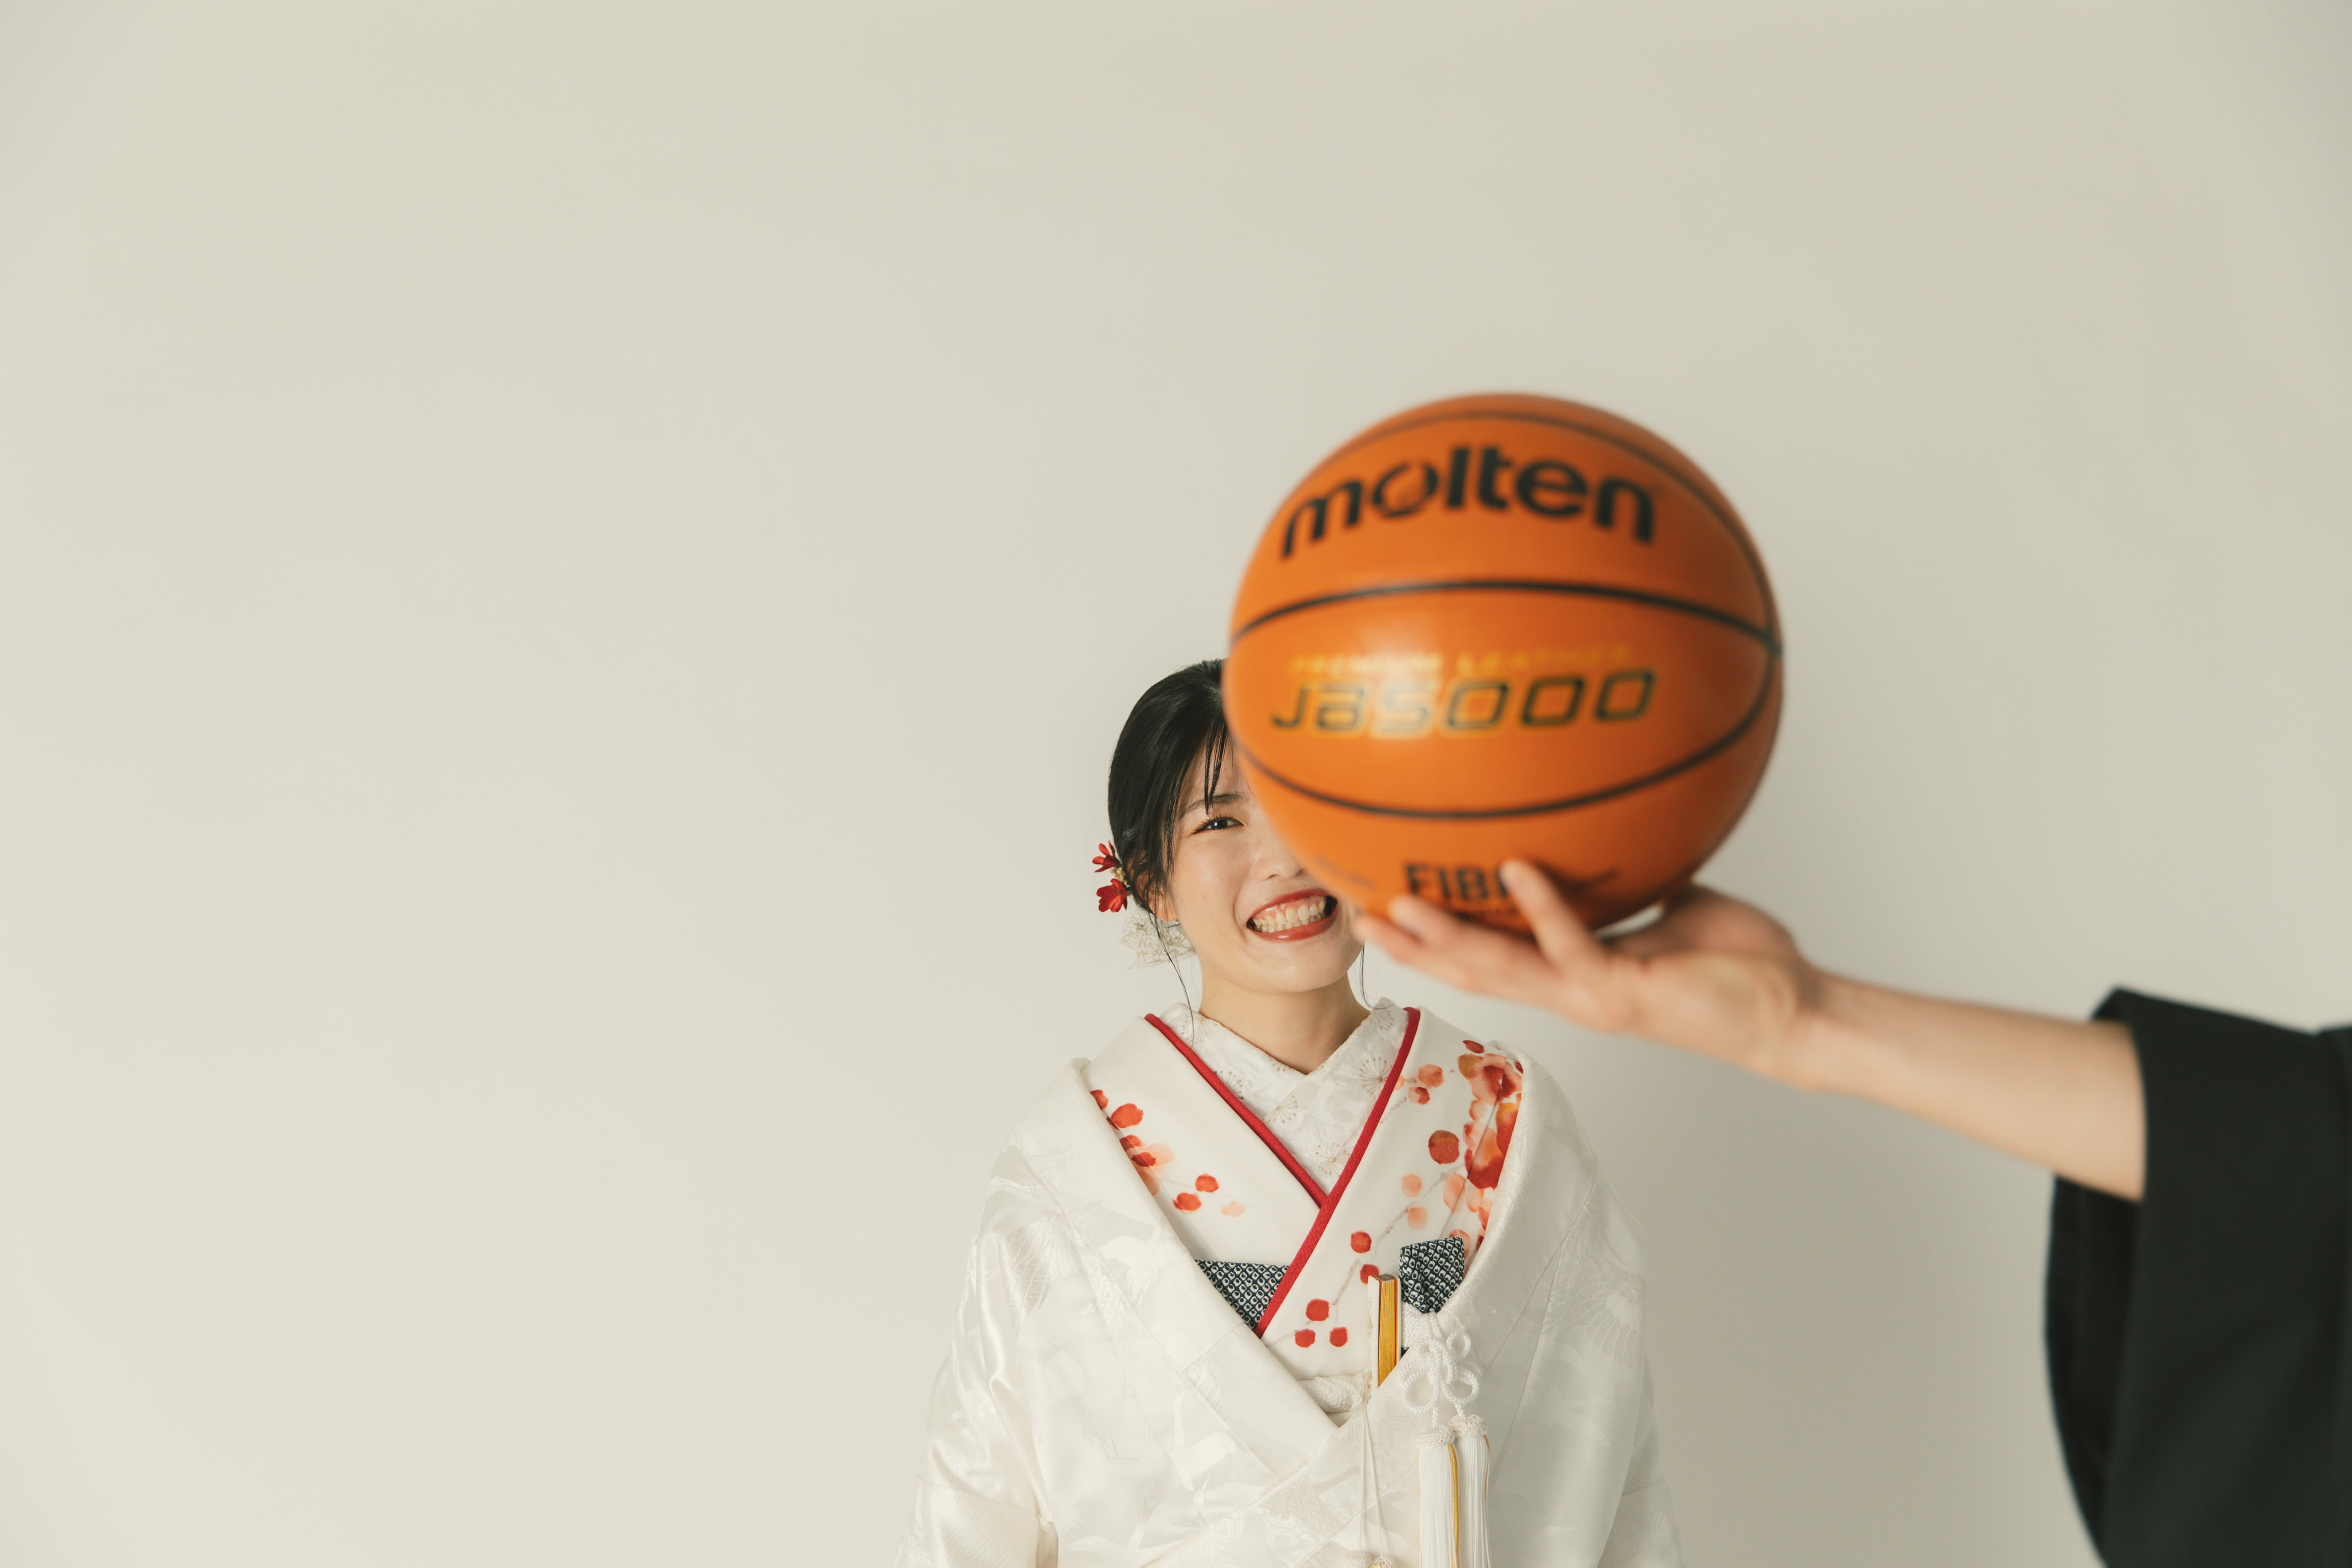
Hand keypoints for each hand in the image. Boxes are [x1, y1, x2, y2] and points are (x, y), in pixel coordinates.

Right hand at [1359, 860, 2145, 1194]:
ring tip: (1402, 902)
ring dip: (1449, 938)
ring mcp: (1594, 995)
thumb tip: (1615, 820)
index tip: (1381, 906)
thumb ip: (1632, 875)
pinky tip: (1515, 868)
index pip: (1486, 958)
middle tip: (1355, 913)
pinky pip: (1573, 944)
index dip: (1430, 939)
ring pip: (1502, 969)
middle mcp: (1571, 990)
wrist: (1792, 1012)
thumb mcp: (1672, 904)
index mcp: (1572, 972)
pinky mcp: (1627, 991)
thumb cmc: (1738, 963)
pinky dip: (1543, 905)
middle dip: (1412, 946)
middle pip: (1470, 973)